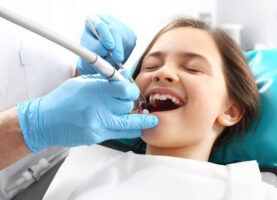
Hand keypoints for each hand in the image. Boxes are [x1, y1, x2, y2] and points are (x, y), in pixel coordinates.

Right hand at [17, 75, 157, 151]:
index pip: (125, 90)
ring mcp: (98, 123)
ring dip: (141, 121)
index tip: (132, 92)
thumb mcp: (81, 83)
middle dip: (132, 104)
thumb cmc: (62, 100)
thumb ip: (105, 80)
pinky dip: (130, 131)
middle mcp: (99, 106)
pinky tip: (136, 129)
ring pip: (130, 123)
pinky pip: (120, 134)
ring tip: (151, 120)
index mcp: (95, 89)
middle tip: (130, 104)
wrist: (44, 122)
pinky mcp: (97, 136)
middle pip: (128, 105)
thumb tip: (124, 75)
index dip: (132, 90)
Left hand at [77, 15, 135, 74]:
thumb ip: (95, 49)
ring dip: (122, 51)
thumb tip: (106, 51)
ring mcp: (118, 24)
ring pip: (125, 37)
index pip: (101, 26)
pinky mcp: (128, 32)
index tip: (110, 47)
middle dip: (118, 46)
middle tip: (118, 59)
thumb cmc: (90, 52)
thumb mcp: (89, 52)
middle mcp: (106, 19)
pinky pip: (131, 41)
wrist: (97, 54)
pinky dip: (127, 51)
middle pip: (116, 30)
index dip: (106, 36)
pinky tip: (120, 55)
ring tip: (115, 61)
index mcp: (93, 20)